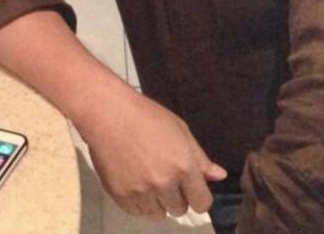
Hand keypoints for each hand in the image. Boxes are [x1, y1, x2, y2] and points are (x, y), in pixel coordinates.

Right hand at [81, 88, 225, 219]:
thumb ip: (200, 158)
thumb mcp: (180, 130)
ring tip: (147, 178)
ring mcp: (143, 192)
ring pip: (159, 214)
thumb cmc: (147, 116)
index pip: (202, 203)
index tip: (190, 188)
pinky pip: (139, 213)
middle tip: (163, 175)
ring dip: (158, 201)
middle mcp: (165, 183)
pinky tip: (135, 183)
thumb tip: (220, 176)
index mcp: (184, 166)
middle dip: (176, 196)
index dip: (198, 196)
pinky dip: (140, 203)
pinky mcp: (122, 197)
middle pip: (180, 209)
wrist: (108, 114)